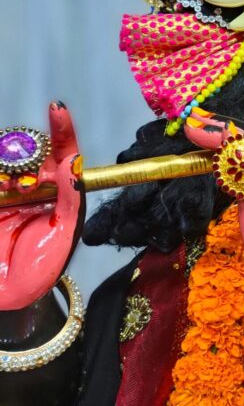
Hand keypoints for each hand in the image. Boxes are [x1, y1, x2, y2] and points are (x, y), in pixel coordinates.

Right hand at [0, 103, 84, 309]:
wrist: (6, 295)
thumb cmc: (39, 268)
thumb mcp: (63, 234)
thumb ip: (70, 197)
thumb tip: (73, 162)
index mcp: (58, 192)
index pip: (63, 154)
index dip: (62, 130)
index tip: (57, 110)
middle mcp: (32, 186)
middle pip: (29, 150)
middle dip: (28, 155)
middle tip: (26, 186)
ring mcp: (6, 190)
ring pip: (5, 156)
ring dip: (9, 167)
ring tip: (12, 193)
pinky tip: (2, 194)